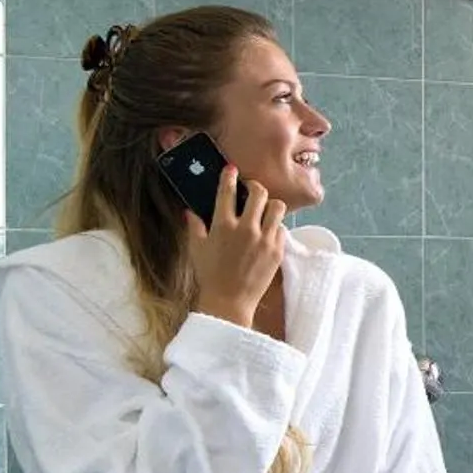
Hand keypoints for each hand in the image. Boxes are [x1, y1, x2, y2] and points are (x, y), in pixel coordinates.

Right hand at [186, 166, 287, 329]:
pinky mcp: (277, 251)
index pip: (228, 191)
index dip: (230, 176)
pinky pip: (282, 229)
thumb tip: (190, 211)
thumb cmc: (209, 276)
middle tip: (252, 192)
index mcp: (223, 225)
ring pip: (277, 207)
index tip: (232, 170)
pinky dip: (275, 227)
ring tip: (264, 211)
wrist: (229, 302)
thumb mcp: (197, 249)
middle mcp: (246, 229)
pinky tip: (267, 232)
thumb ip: (194, 226)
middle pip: (259, 192)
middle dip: (255, 187)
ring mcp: (264, 239)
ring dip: (270, 205)